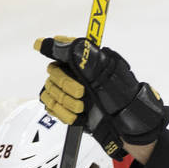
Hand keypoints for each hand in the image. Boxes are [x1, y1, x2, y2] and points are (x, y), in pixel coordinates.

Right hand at [34, 36, 168, 159]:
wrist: (126, 125)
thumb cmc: (119, 96)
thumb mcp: (99, 68)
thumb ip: (71, 52)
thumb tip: (42, 42)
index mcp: (81, 59)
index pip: (56, 53)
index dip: (63, 69)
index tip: (76, 83)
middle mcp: (73, 73)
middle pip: (52, 76)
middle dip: (67, 88)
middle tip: (82, 94)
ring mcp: (69, 91)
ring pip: (50, 92)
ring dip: (66, 103)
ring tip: (83, 108)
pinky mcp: (67, 108)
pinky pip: (51, 108)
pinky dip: (64, 114)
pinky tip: (77, 116)